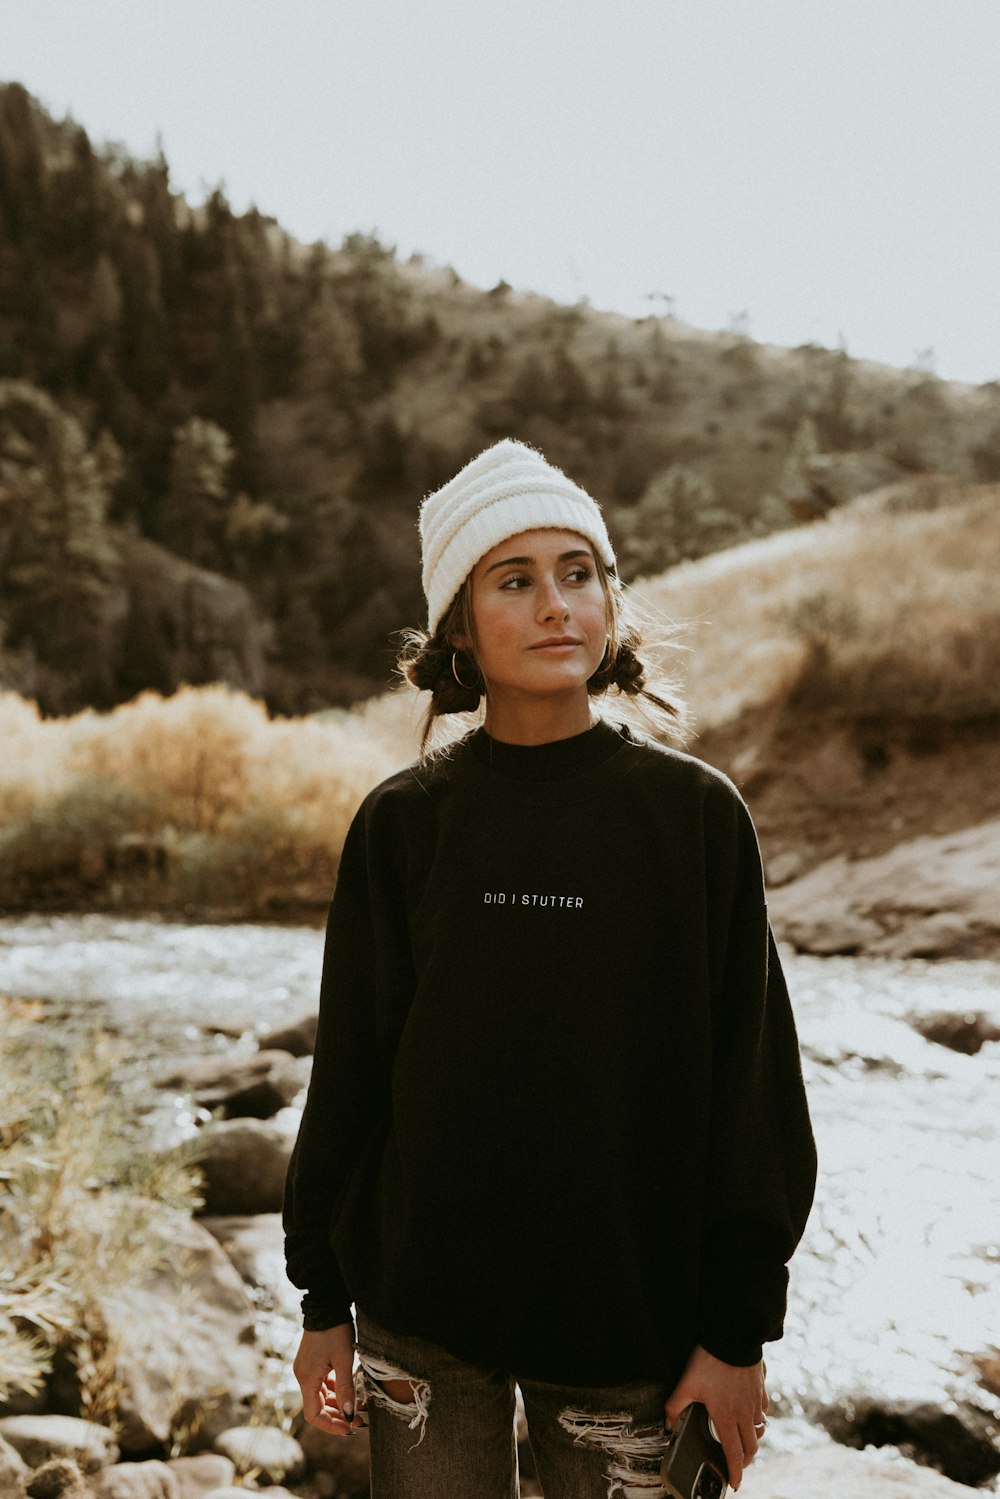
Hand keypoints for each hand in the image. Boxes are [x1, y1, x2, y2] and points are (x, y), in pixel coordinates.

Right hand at [293, 1323, 364, 1435]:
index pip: (314, 1414)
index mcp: (307, 1378)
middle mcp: (303, 1376)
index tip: (350, 1428)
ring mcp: (307, 1369)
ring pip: (321, 1397)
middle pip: (318, 1407)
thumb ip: (346, 1389)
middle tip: (359, 1420)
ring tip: (358, 1408)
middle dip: (338, 1416)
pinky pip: (323, 1385)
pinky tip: (350, 1392)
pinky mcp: (312, 1363)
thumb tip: (349, 1415)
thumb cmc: (335, 1330)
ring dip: (338, 1404)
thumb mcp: (344, 1359)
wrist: (326, 1304)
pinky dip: (335, 1391)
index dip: (331, 1425)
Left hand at [664, 1344, 766, 1491]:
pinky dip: (759, 1419)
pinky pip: (763, 1410)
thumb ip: (675, 1406)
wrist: (733, 1336)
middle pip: (751, 1447)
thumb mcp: (686, 1384)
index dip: (735, 1473)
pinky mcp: (760, 1388)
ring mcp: (755, 1401)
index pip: (734, 1454)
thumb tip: (668, 1425)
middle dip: (745, 1461)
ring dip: (753, 1441)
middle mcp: (744, 1413)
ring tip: (744, 1443)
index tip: (734, 1483)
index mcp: (726, 1417)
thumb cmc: (709, 1361)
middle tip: (738, 1465)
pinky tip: (752, 1415)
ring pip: (760, 1430)